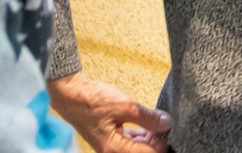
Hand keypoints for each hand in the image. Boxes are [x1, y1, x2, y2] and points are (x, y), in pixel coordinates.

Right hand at [48, 72, 169, 152]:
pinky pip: (128, 141)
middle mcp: (112, 151)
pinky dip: (139, 134)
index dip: (163, 145)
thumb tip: (166, 123)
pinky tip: (146, 124)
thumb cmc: (90, 101)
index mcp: (115, 149)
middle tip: (166, 124)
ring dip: (148, 137)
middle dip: (156, 141)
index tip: (171, 131)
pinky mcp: (109, 138)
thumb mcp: (124, 106)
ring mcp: (110, 146)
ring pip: (136, 147)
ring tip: (157, 122)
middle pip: (142, 152)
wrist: (70, 93)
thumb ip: (147, 117)